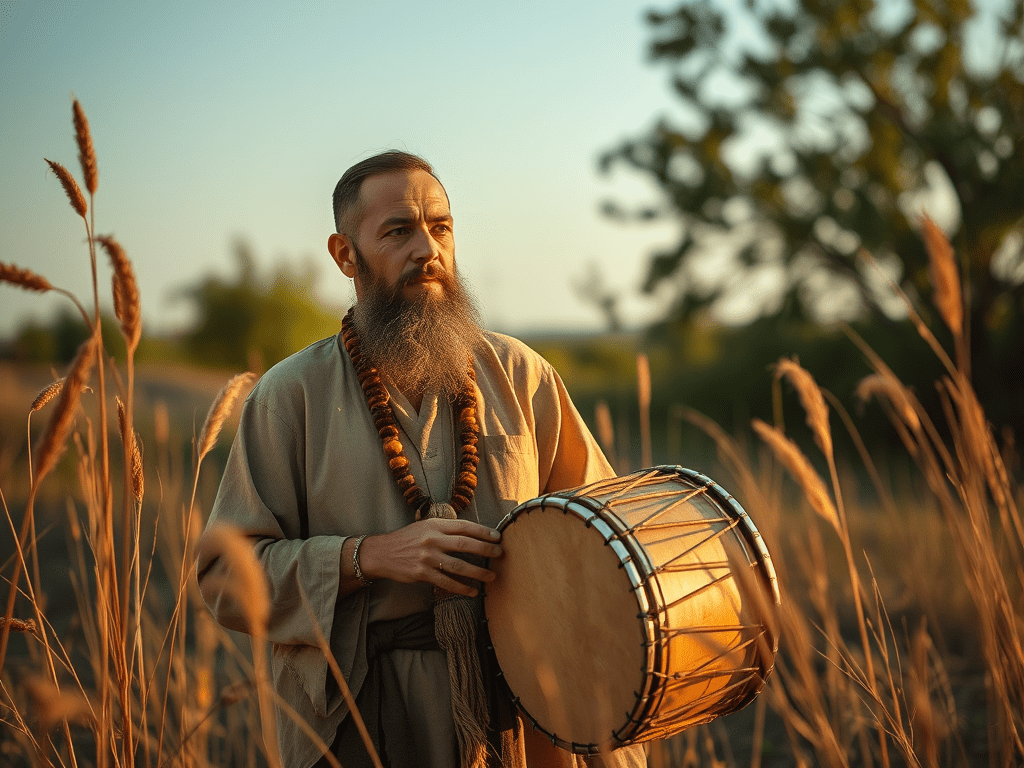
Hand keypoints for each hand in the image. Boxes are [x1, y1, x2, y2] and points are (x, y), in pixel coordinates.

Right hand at [357, 519, 502, 597]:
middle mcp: (432, 539)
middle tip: (500, 553)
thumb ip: (445, 529)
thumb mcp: (425, 526)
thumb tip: (471, 533)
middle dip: (485, 549)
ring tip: (491, 577)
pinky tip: (473, 591)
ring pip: (458, 565)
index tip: (497, 536)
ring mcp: (427, 557)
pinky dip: (462, 587)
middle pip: (464, 544)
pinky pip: (446, 582)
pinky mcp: (422, 573)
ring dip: (477, 572)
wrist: (382, 553)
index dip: (482, 531)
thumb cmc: (407, 539)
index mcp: (435, 525)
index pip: (464, 526)